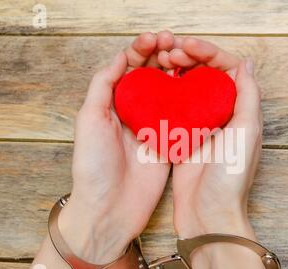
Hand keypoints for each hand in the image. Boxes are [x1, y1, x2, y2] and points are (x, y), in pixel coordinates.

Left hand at [58, 32, 175, 263]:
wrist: (109, 210)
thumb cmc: (93, 167)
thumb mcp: (89, 120)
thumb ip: (103, 85)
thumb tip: (120, 56)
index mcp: (112, 104)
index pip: (129, 67)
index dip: (141, 49)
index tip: (155, 39)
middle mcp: (133, 112)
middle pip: (151, 75)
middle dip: (162, 55)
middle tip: (175, 44)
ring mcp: (153, 127)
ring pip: (168, 92)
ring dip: (177, 73)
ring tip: (186, 59)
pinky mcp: (168, 143)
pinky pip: (181, 116)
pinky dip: (189, 100)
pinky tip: (197, 86)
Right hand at [160, 37, 262, 239]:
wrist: (208, 213)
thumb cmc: (230, 177)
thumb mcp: (247, 132)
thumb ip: (249, 95)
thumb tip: (246, 63)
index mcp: (240, 109)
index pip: (226, 68)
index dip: (208, 52)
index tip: (188, 46)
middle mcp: (221, 114)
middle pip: (204, 74)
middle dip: (189, 57)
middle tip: (170, 52)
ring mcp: (200, 125)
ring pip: (187, 88)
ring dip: (175, 71)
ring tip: (160, 62)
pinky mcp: (181, 137)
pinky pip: (173, 108)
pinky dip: (164, 93)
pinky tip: (153, 85)